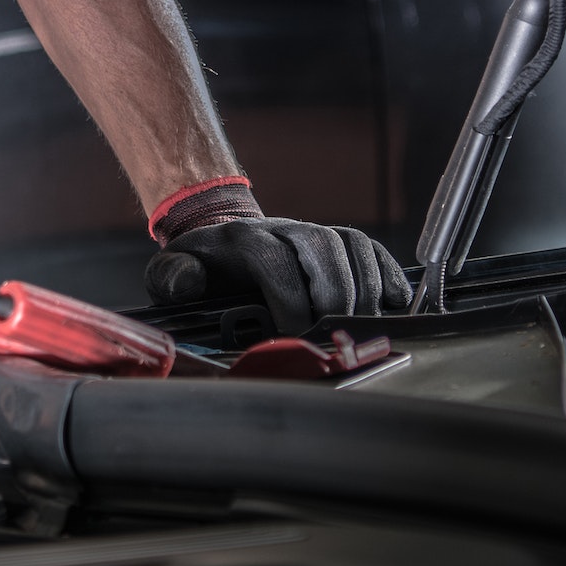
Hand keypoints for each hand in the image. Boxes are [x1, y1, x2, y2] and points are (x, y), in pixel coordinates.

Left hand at [143, 178, 411, 331]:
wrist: (223, 241)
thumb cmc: (201, 269)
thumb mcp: (171, 273)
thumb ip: (172, 278)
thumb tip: (187, 283)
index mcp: (242, 238)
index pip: (275, 262)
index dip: (290, 301)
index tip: (295, 336)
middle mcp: (284, 228)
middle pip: (323, 252)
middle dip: (333, 298)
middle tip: (334, 337)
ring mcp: (314, 231)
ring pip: (352, 249)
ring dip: (364, 291)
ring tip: (362, 329)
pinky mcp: (338, 240)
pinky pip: (370, 249)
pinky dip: (387, 275)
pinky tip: (393, 303)